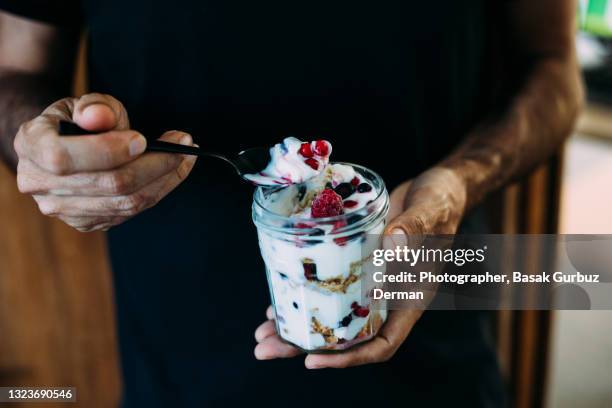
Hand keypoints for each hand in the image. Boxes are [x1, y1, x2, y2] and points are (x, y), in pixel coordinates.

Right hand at [14, 93, 196, 231]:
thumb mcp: (82, 103)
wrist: (61, 146)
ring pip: (126, 202)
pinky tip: (175, 169)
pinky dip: (160, 189)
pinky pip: (132, 211)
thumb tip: (100, 117)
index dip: (107, 150)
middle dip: (155, 163)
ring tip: (187, 153)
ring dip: (165, 177)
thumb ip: (95, 106)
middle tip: (184, 142)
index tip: (143, 138)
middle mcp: (41, 184)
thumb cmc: (76, 120)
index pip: (64, 158)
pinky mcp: (87, 222)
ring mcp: (63, 209)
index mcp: (30, 146)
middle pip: (108, 184)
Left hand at [254, 166, 466, 367]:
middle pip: (345, 336)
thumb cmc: (441, 205)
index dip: (349, 357)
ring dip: (296, 324)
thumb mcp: (431, 215)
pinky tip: (278, 298)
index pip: (381, 343)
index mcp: (409, 299)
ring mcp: (368, 283)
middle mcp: (386, 298)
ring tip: (261, 333)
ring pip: (331, 314)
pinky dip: (303, 294)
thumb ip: (414, 230)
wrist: (435, 190)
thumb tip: (394, 246)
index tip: (313, 361)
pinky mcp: (354, 265)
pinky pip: (327, 287)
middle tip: (265, 349)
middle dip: (304, 346)